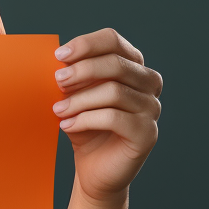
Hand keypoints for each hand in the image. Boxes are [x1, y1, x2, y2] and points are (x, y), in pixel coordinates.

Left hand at [52, 28, 161, 202]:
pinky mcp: (148, 134)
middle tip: (56, 81)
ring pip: (114, 92)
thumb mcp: (73, 95)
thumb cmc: (83, 125)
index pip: (113, 40)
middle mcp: (148, 84)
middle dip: (81, 71)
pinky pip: (115, 118)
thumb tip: (55, 59)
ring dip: (79, 99)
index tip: (58, 55)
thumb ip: (70, 75)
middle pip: (116, 64)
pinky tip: (66, 126)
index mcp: (132, 66)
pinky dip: (85, 119)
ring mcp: (152, 109)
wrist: (93, 168)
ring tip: (57, 109)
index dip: (86, 44)